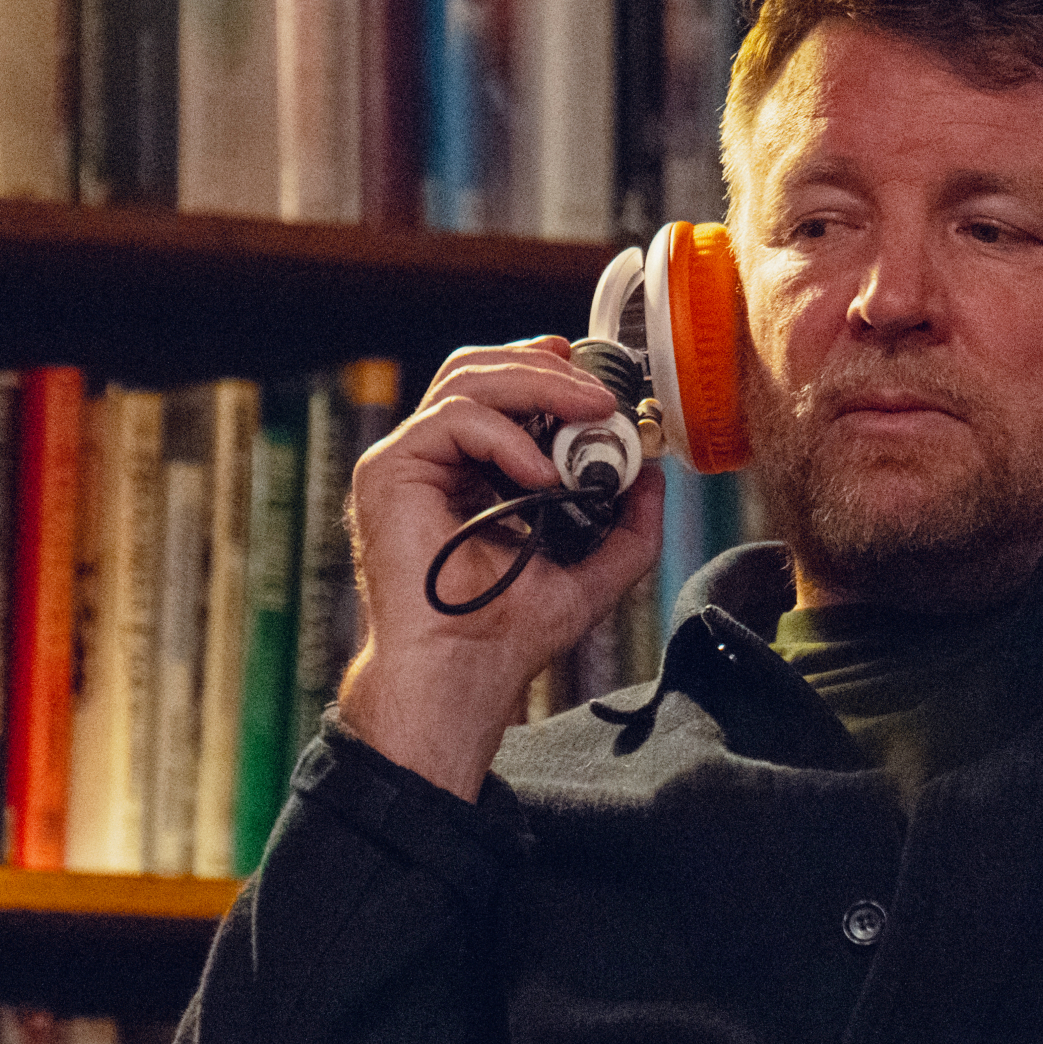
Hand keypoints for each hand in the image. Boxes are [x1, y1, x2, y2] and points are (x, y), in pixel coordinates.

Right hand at [334, 338, 663, 799]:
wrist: (462, 675)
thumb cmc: (506, 637)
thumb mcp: (590, 575)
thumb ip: (627, 529)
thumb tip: (653, 476)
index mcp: (469, 473)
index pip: (501, 391)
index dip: (549, 372)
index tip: (602, 388)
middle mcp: (434, 460)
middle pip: (482, 368)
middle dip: (549, 368)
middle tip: (604, 396)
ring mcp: (408, 461)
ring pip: (466, 377)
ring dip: (538, 385)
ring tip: (590, 414)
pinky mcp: (389, 470)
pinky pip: (452, 420)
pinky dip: (506, 436)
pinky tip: (541, 475)